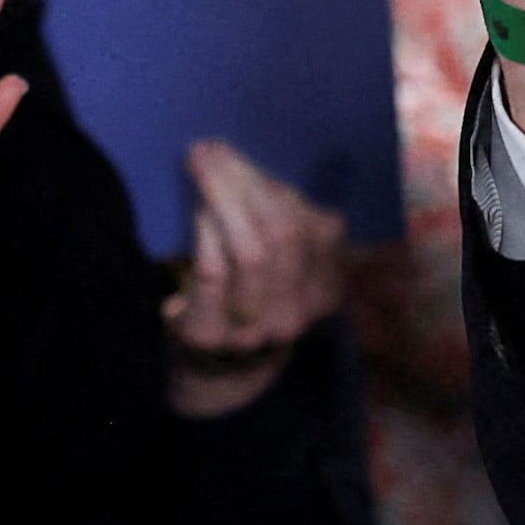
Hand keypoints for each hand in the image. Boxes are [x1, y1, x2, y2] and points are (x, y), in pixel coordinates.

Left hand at [162, 138, 346, 416]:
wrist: (214, 374)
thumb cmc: (246, 300)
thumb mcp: (281, 267)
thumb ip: (286, 224)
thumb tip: (261, 172)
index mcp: (325, 288)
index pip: (320, 230)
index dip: (283, 187)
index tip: (246, 154)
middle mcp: (297, 313)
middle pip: (286, 235)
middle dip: (248, 183)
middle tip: (212, 150)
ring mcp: (255, 329)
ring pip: (254, 252)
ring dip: (225, 199)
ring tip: (202, 167)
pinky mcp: (209, 335)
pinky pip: (216, 274)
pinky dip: (209, 233)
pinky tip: (199, 209)